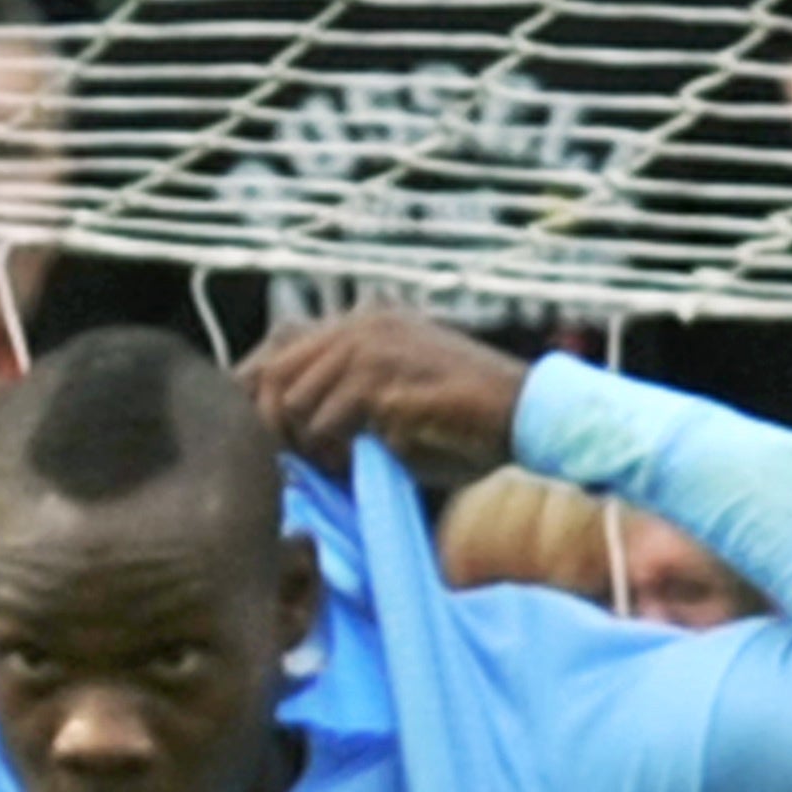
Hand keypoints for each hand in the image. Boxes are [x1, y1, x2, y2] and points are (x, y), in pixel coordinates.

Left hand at [244, 309, 536, 499]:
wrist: (529, 417)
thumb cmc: (468, 421)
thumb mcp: (398, 397)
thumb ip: (347, 398)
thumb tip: (286, 428)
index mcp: (364, 323)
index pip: (280, 349)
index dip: (262, 396)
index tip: (271, 442)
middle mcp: (363, 325)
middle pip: (277, 374)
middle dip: (279, 428)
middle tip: (300, 465)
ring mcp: (374, 349)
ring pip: (298, 401)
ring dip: (311, 445)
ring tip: (339, 468)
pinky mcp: (387, 381)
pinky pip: (331, 423)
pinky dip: (337, 454)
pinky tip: (358, 469)